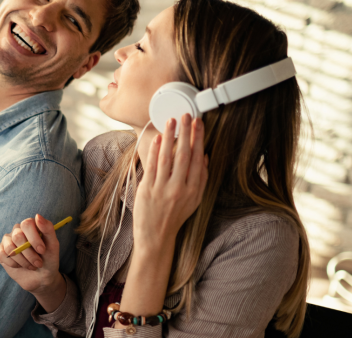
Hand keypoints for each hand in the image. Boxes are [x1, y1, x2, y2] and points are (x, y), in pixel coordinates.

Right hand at [0, 214, 66, 309]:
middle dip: (29, 253)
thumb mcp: (53, 245)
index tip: (42, 250)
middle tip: (38, 263)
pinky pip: (3, 254)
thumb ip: (48, 229)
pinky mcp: (1, 251)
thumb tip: (37, 216)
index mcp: (30, 226)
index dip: (34, 238)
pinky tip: (20, 266)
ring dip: (23, 261)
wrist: (42, 278)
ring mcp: (8, 240)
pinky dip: (14, 264)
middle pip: (18, 236)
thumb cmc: (49, 260)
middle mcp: (17, 231)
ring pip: (10, 247)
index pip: (27, 224)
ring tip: (32, 266)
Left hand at [133, 114, 207, 251]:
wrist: (156, 235)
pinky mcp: (147, 189)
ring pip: (167, 157)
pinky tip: (158, 138)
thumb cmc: (175, 216)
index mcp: (194, 190)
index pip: (198, 159)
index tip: (199, 124)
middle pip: (184, 155)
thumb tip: (204, 156)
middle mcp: (179, 189)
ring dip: (170, 137)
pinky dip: (155, 150)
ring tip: (171, 121)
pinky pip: (152, 166)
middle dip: (186, 133)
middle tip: (186, 116)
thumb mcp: (195, 200)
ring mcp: (162, 188)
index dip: (198, 139)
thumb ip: (201, 178)